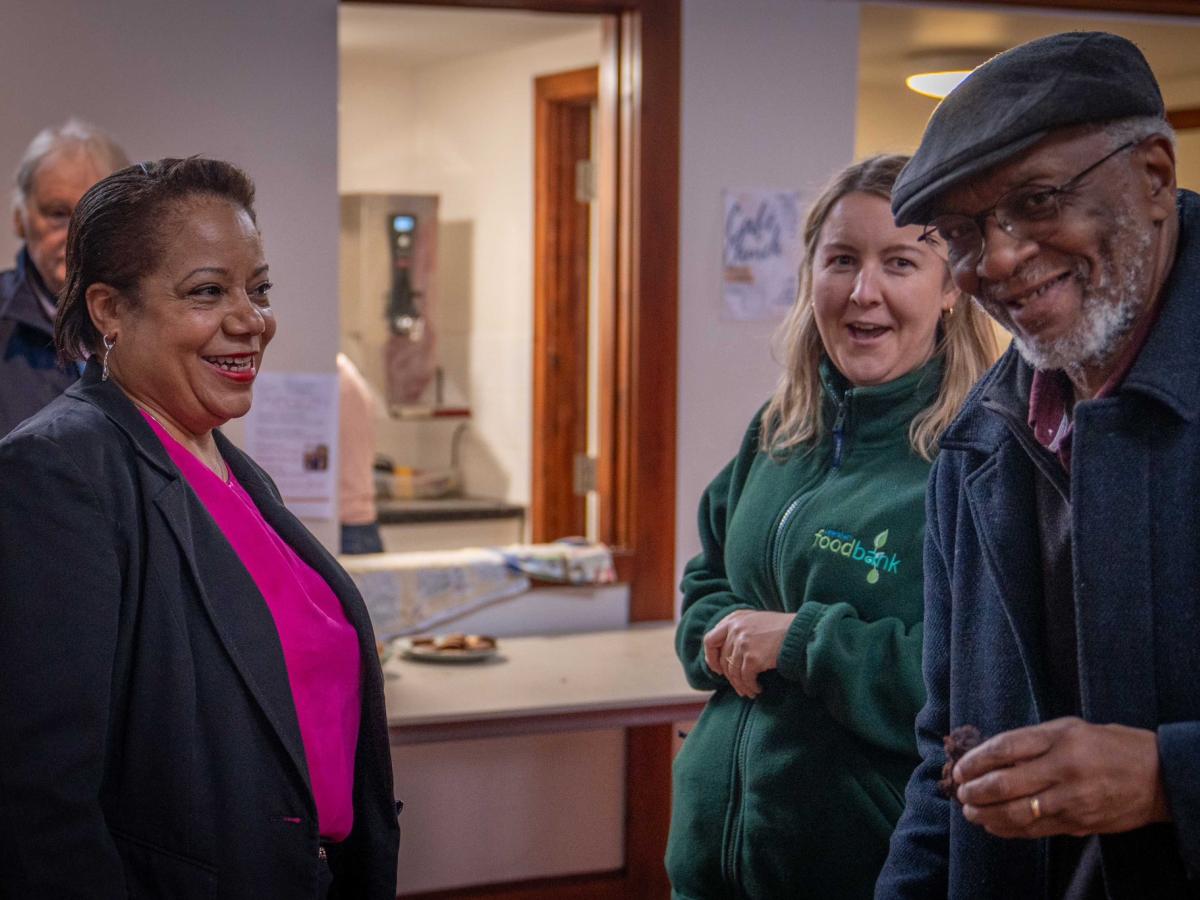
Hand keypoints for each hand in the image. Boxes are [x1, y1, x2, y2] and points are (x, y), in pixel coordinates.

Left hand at [702, 610, 794, 698]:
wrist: (800, 632)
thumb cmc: (780, 628)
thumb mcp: (755, 620)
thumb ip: (738, 630)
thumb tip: (722, 654)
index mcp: (734, 618)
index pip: (709, 640)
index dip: (711, 657)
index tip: (717, 669)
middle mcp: (735, 629)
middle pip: (722, 660)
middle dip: (729, 677)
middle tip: (739, 686)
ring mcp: (742, 643)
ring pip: (733, 672)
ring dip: (741, 686)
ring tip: (749, 692)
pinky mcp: (752, 657)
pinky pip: (746, 678)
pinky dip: (751, 687)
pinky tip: (758, 689)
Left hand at [955, 717, 1170, 838]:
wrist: (1156, 776)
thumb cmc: (1107, 746)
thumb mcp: (1069, 729)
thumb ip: (1031, 741)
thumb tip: (989, 756)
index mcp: (1059, 738)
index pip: (1004, 748)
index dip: (976, 760)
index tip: (960, 768)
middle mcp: (1063, 768)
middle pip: (1004, 783)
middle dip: (974, 791)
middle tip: (960, 792)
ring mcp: (1071, 799)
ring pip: (1016, 812)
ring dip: (986, 814)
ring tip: (970, 811)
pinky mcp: (1078, 823)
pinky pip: (1034, 829)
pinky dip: (1008, 829)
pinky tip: (993, 825)